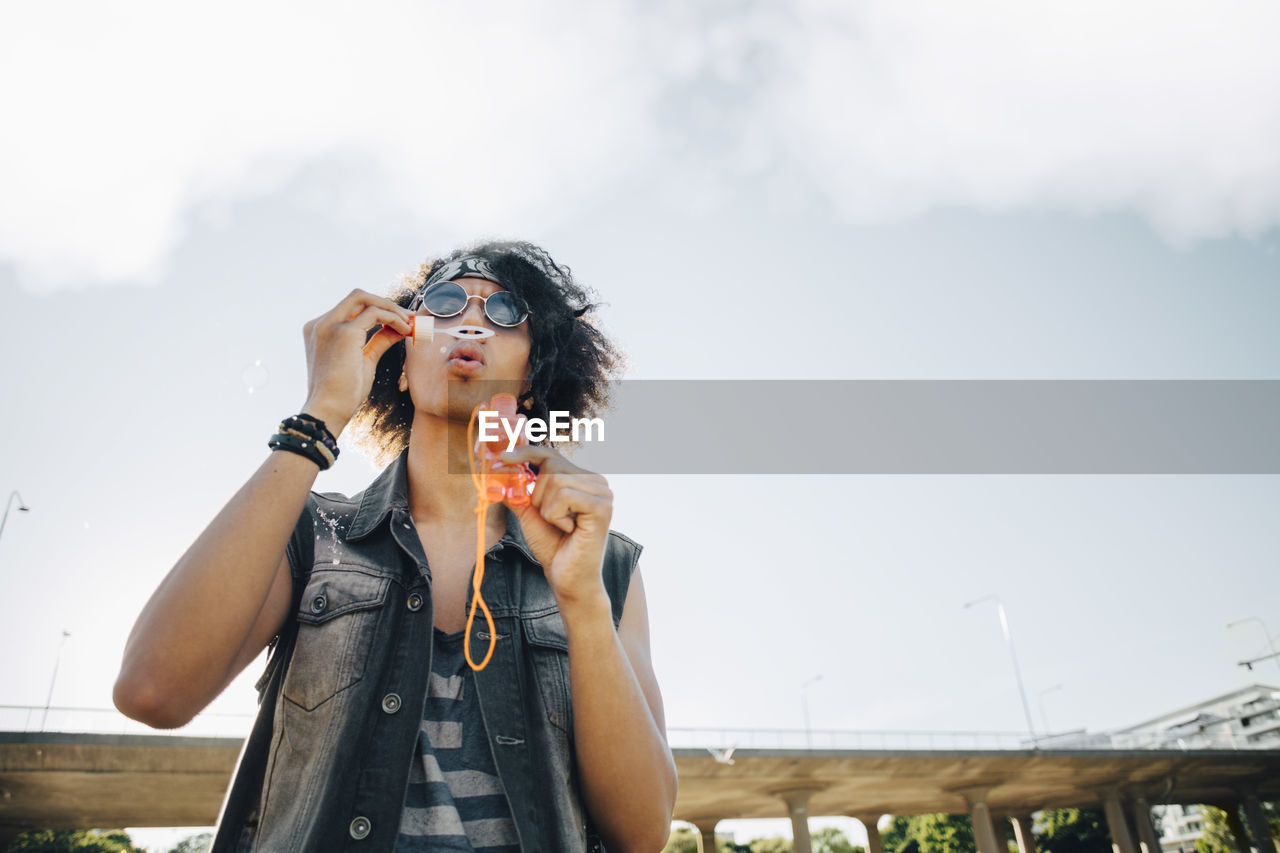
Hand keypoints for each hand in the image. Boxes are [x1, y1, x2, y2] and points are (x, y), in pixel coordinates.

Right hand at [299, 289, 413, 434]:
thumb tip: (399, 328)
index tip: (399, 320)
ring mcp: (330, 325)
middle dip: (386, 304)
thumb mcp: (364, 360)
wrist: (328, 411)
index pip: (352, 308)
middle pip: (357, 297)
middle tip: (408, 318)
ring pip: (365, 299)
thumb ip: (379, 341)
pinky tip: (405, 330)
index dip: (378, 310)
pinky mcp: (344, 332)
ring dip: (392, 309)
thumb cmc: (343, 393)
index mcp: (320, 329)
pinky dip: (393, 318)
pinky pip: (374, 313)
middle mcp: (321, 323)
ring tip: (410, 324)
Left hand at [498, 445, 612, 608]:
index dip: (525, 452)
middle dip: (538, 494)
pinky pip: (565, 496)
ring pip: (556, 480)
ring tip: (561, 526)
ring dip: (547, 508)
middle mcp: (597, 481)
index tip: (502, 457)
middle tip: (549, 518)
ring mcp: (603, 492)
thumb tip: (493, 469)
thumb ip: (516, 489)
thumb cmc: (553, 546)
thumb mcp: (528, 512)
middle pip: (551, 465)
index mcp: (582, 478)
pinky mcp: (602, 507)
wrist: (567, 578)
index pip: (551, 454)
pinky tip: (569, 529)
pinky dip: (557, 515)